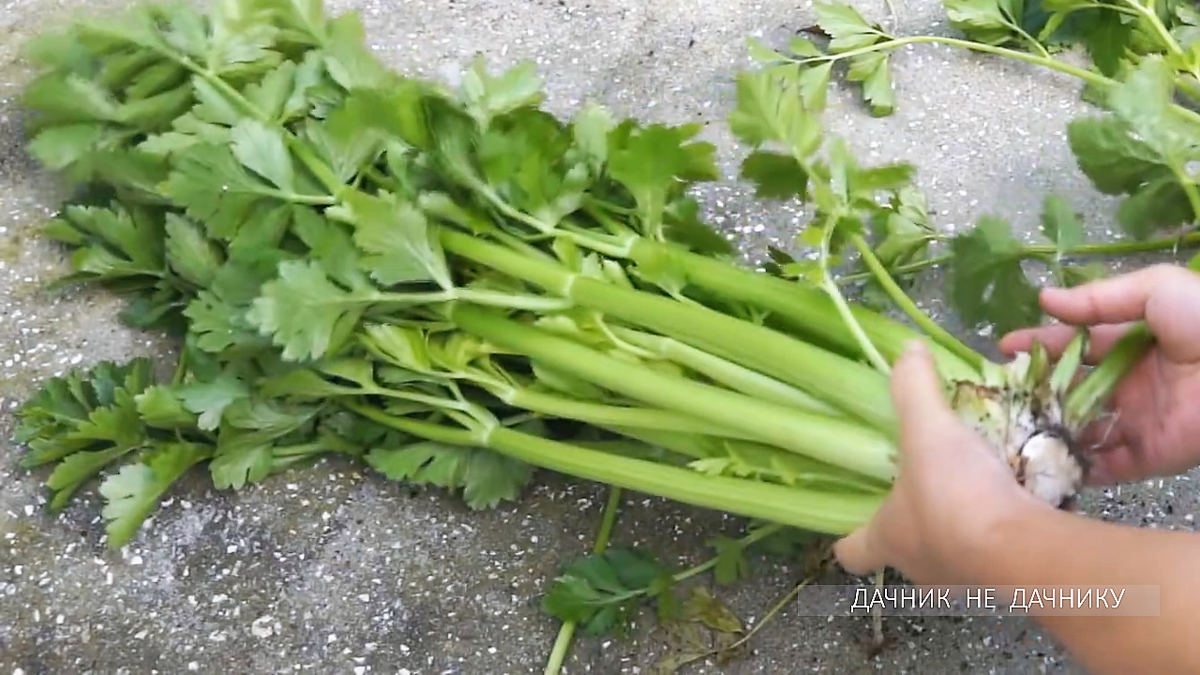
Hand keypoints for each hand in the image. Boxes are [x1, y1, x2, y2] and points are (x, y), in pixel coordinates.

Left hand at [833, 342, 1044, 585]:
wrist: (1024, 553)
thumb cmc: (957, 497)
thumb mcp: (929, 430)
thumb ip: (915, 389)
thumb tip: (907, 350)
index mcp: (888, 539)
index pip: (851, 550)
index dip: (849, 536)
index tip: (856, 515)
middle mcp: (920, 570)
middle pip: (905, 555)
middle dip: (915, 527)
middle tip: (929, 492)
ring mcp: (964, 584)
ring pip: (954, 561)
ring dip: (963, 533)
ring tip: (979, 494)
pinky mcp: (1006, 584)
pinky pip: (998, 560)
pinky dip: (1004, 537)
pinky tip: (1019, 507)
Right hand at [1000, 264, 1199, 484]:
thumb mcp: (1157, 291)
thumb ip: (1099, 298)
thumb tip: (1045, 299)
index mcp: (1131, 345)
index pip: (1073, 346)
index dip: (1038, 345)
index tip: (1001, 349)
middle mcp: (1127, 384)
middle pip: (1069, 390)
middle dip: (1033, 391)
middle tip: (995, 394)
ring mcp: (1135, 422)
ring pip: (1078, 429)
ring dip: (1046, 429)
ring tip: (1005, 428)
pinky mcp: (1146, 457)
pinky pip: (1103, 465)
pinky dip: (1074, 465)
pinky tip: (1039, 458)